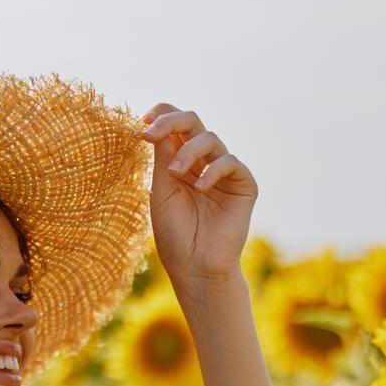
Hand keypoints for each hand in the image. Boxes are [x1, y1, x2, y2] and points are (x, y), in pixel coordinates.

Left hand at [138, 103, 258, 288]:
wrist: (196, 268)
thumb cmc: (175, 235)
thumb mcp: (162, 192)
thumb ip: (163, 158)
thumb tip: (157, 124)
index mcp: (180, 162)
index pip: (174, 127)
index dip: (161, 116)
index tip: (142, 122)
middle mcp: (203, 162)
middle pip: (193, 123)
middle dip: (171, 121)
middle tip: (151, 132)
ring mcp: (224, 173)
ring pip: (210, 139)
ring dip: (188, 150)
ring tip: (173, 173)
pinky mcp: (244, 186)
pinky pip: (231, 163)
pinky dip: (213, 170)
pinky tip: (200, 187)